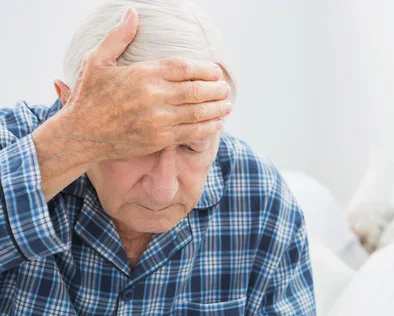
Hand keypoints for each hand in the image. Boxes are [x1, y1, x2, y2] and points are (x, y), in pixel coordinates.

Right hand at [57, 7, 231, 163]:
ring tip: (227, 105)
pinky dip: (207, 128)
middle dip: (215, 89)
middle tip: (226, 89)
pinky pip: (190, 133)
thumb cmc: (89, 96)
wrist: (81, 135)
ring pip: (197, 112)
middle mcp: (154, 96)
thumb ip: (118, 37)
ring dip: (216, 109)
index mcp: (143, 74)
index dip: (204, 69)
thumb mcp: (97, 61)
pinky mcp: (159, 139)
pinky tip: (216, 124)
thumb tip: (133, 13)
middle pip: (196, 90)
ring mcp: (158, 120)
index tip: (216, 71)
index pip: (184, 67)